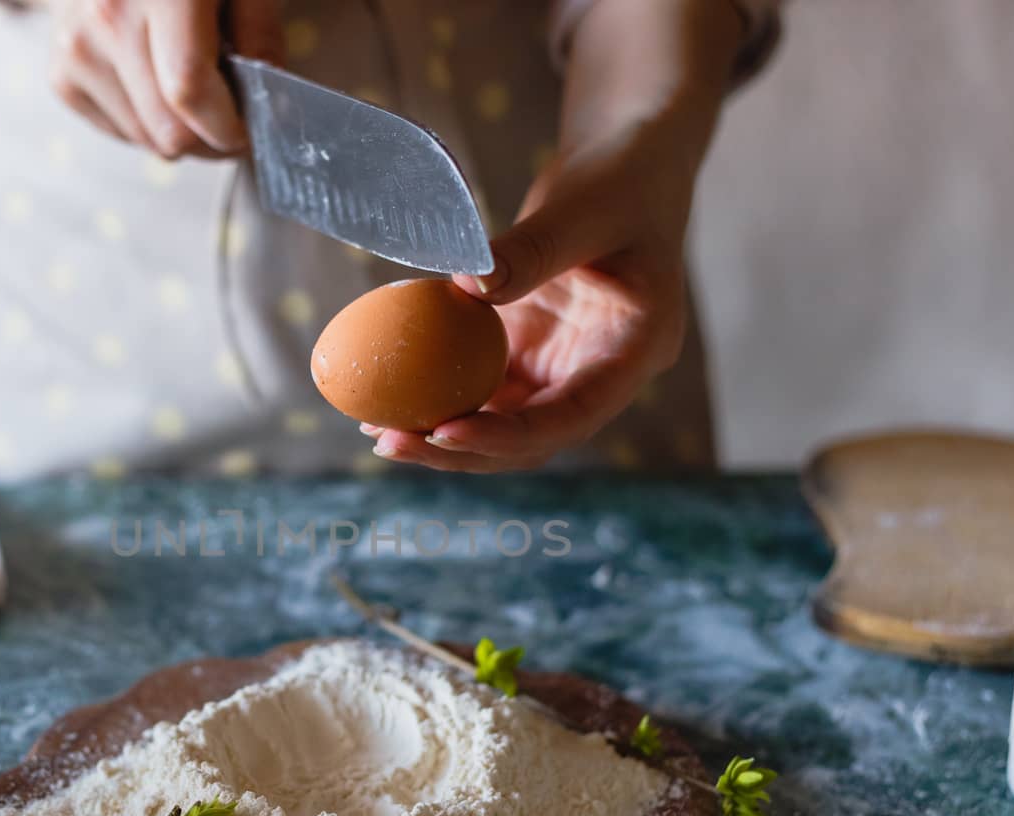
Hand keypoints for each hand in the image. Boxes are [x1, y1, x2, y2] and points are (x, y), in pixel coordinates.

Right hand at [46, 0, 283, 157]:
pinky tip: (155, 84)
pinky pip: (119, 133)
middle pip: (168, 131)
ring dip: (179, 133)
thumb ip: (259, 33)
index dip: (228, 128)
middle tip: (230, 119)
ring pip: (146, 141)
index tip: (250, 132)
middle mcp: (107, 18)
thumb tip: (268, 103)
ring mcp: (77, 48)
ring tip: (191, 90)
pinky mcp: (61, 74)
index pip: (190, 90)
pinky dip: (146, 123)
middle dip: (209, 140)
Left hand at [366, 140, 691, 472]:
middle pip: (532, 439)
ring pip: (502, 424)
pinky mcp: (529, 356)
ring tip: (378, 430)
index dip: (509, 435)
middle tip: (393, 442)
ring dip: (442, 434)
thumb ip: (534, 250)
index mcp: (635, 351)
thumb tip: (467, 285)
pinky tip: (387, 401)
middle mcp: (600, 375)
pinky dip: (439, 398)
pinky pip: (482, 390)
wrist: (622, 168)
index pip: (573, 415)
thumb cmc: (618, 179)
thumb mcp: (582, 209)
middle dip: (462, 450)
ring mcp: (562, 370)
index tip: (446, 431)